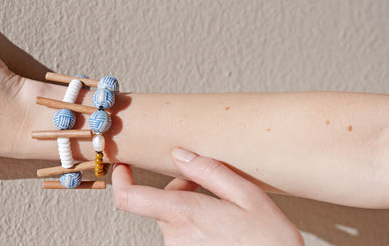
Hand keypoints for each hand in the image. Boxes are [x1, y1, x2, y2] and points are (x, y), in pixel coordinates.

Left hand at [112, 149, 303, 245]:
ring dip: (187, 208)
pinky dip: (193, 226)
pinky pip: (181, 236)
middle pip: (158, 204)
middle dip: (176, 188)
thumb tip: (179, 154)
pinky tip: (219, 227)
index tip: (123, 166)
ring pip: (172, 220)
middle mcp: (174, 237)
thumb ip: (209, 171)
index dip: (120, 180)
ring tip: (220, 208)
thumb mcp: (248, 196)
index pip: (129, 198)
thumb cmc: (270, 242)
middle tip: (204, 184)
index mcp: (183, 215)